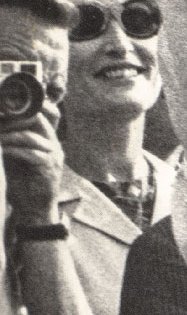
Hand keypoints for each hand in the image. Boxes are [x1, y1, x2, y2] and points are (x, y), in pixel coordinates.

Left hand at [1, 108, 64, 223]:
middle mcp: (54, 145)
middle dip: (14, 118)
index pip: (46, 113)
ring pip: (30, 137)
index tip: (7, 105)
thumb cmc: (23, 182)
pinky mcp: (48, 169)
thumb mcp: (17, 155)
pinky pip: (30, 153)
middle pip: (39, 119)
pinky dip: (13, 150)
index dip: (29, 106)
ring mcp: (53, 157)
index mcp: (48, 139)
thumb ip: (13, 139)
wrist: (34, 209)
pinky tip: (2, 150)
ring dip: (8, 135)